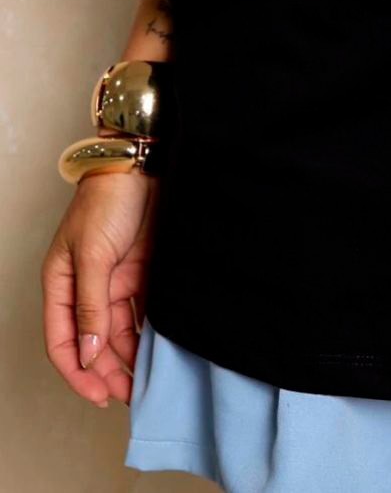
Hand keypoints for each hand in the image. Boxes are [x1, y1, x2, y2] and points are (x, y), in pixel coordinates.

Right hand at [41, 169, 158, 407]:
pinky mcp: (140, 274)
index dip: (78, 373)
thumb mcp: (93, 254)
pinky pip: (141, 314)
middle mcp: (85, 288)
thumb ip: (90, 305)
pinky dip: (146, 335)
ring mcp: (113, 282)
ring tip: (146, 383)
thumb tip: (89, 352)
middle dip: (108, 372)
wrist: (142, 165)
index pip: (62, 342)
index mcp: (60, 284)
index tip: (98, 396)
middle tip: (130, 396)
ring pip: (118, 333)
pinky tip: (158, 353)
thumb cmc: (108, 200)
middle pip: (93, 343)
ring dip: (129, 359)